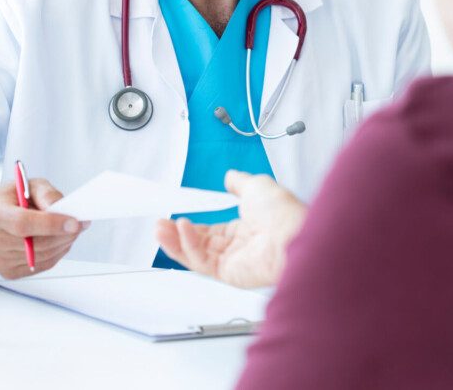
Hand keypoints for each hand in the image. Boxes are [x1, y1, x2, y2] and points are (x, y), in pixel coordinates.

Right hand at [0, 178, 87, 278]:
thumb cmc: (7, 201)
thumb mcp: (24, 185)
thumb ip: (44, 192)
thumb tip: (59, 206)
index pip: (23, 224)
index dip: (50, 224)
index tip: (74, 222)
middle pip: (37, 243)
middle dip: (64, 234)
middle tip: (80, 223)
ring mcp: (0, 260)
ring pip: (43, 256)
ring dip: (63, 243)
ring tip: (70, 229)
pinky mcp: (9, 271)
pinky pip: (42, 265)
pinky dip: (56, 253)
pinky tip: (59, 240)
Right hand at [156, 171, 306, 287]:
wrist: (292, 234)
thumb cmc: (282, 212)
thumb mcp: (257, 185)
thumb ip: (239, 183)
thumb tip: (230, 178)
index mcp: (244, 229)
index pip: (210, 230)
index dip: (191, 225)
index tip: (175, 217)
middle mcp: (238, 248)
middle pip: (199, 244)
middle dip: (177, 234)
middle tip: (160, 224)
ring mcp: (233, 262)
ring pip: (195, 254)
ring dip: (175, 241)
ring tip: (160, 228)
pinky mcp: (229, 274)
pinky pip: (201, 261)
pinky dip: (187, 246)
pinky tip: (181, 229)